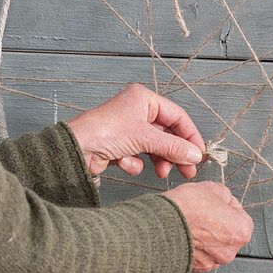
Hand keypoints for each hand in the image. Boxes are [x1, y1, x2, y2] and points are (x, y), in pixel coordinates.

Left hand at [67, 83, 205, 178]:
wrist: (74, 150)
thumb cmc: (102, 132)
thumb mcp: (144, 138)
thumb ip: (173, 147)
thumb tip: (195, 155)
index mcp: (144, 100)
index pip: (177, 116)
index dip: (190, 136)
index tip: (199, 154)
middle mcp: (137, 111)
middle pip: (167, 134)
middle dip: (175, 153)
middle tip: (187, 171)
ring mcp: (128, 129)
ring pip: (155, 147)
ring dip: (158, 161)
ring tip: (161, 172)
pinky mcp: (120, 146)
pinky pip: (139, 156)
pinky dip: (135, 163)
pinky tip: (125, 163)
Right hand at [163, 181, 253, 271]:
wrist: (159, 226)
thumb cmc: (185, 209)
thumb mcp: (211, 188)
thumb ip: (224, 195)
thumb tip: (223, 199)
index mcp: (241, 231)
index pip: (240, 215)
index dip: (225, 206)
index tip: (215, 203)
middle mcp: (229, 251)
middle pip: (226, 233)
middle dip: (216, 224)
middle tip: (201, 213)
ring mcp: (211, 262)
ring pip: (212, 247)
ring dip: (204, 237)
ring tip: (190, 224)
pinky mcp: (195, 269)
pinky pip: (198, 256)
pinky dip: (192, 247)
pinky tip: (184, 235)